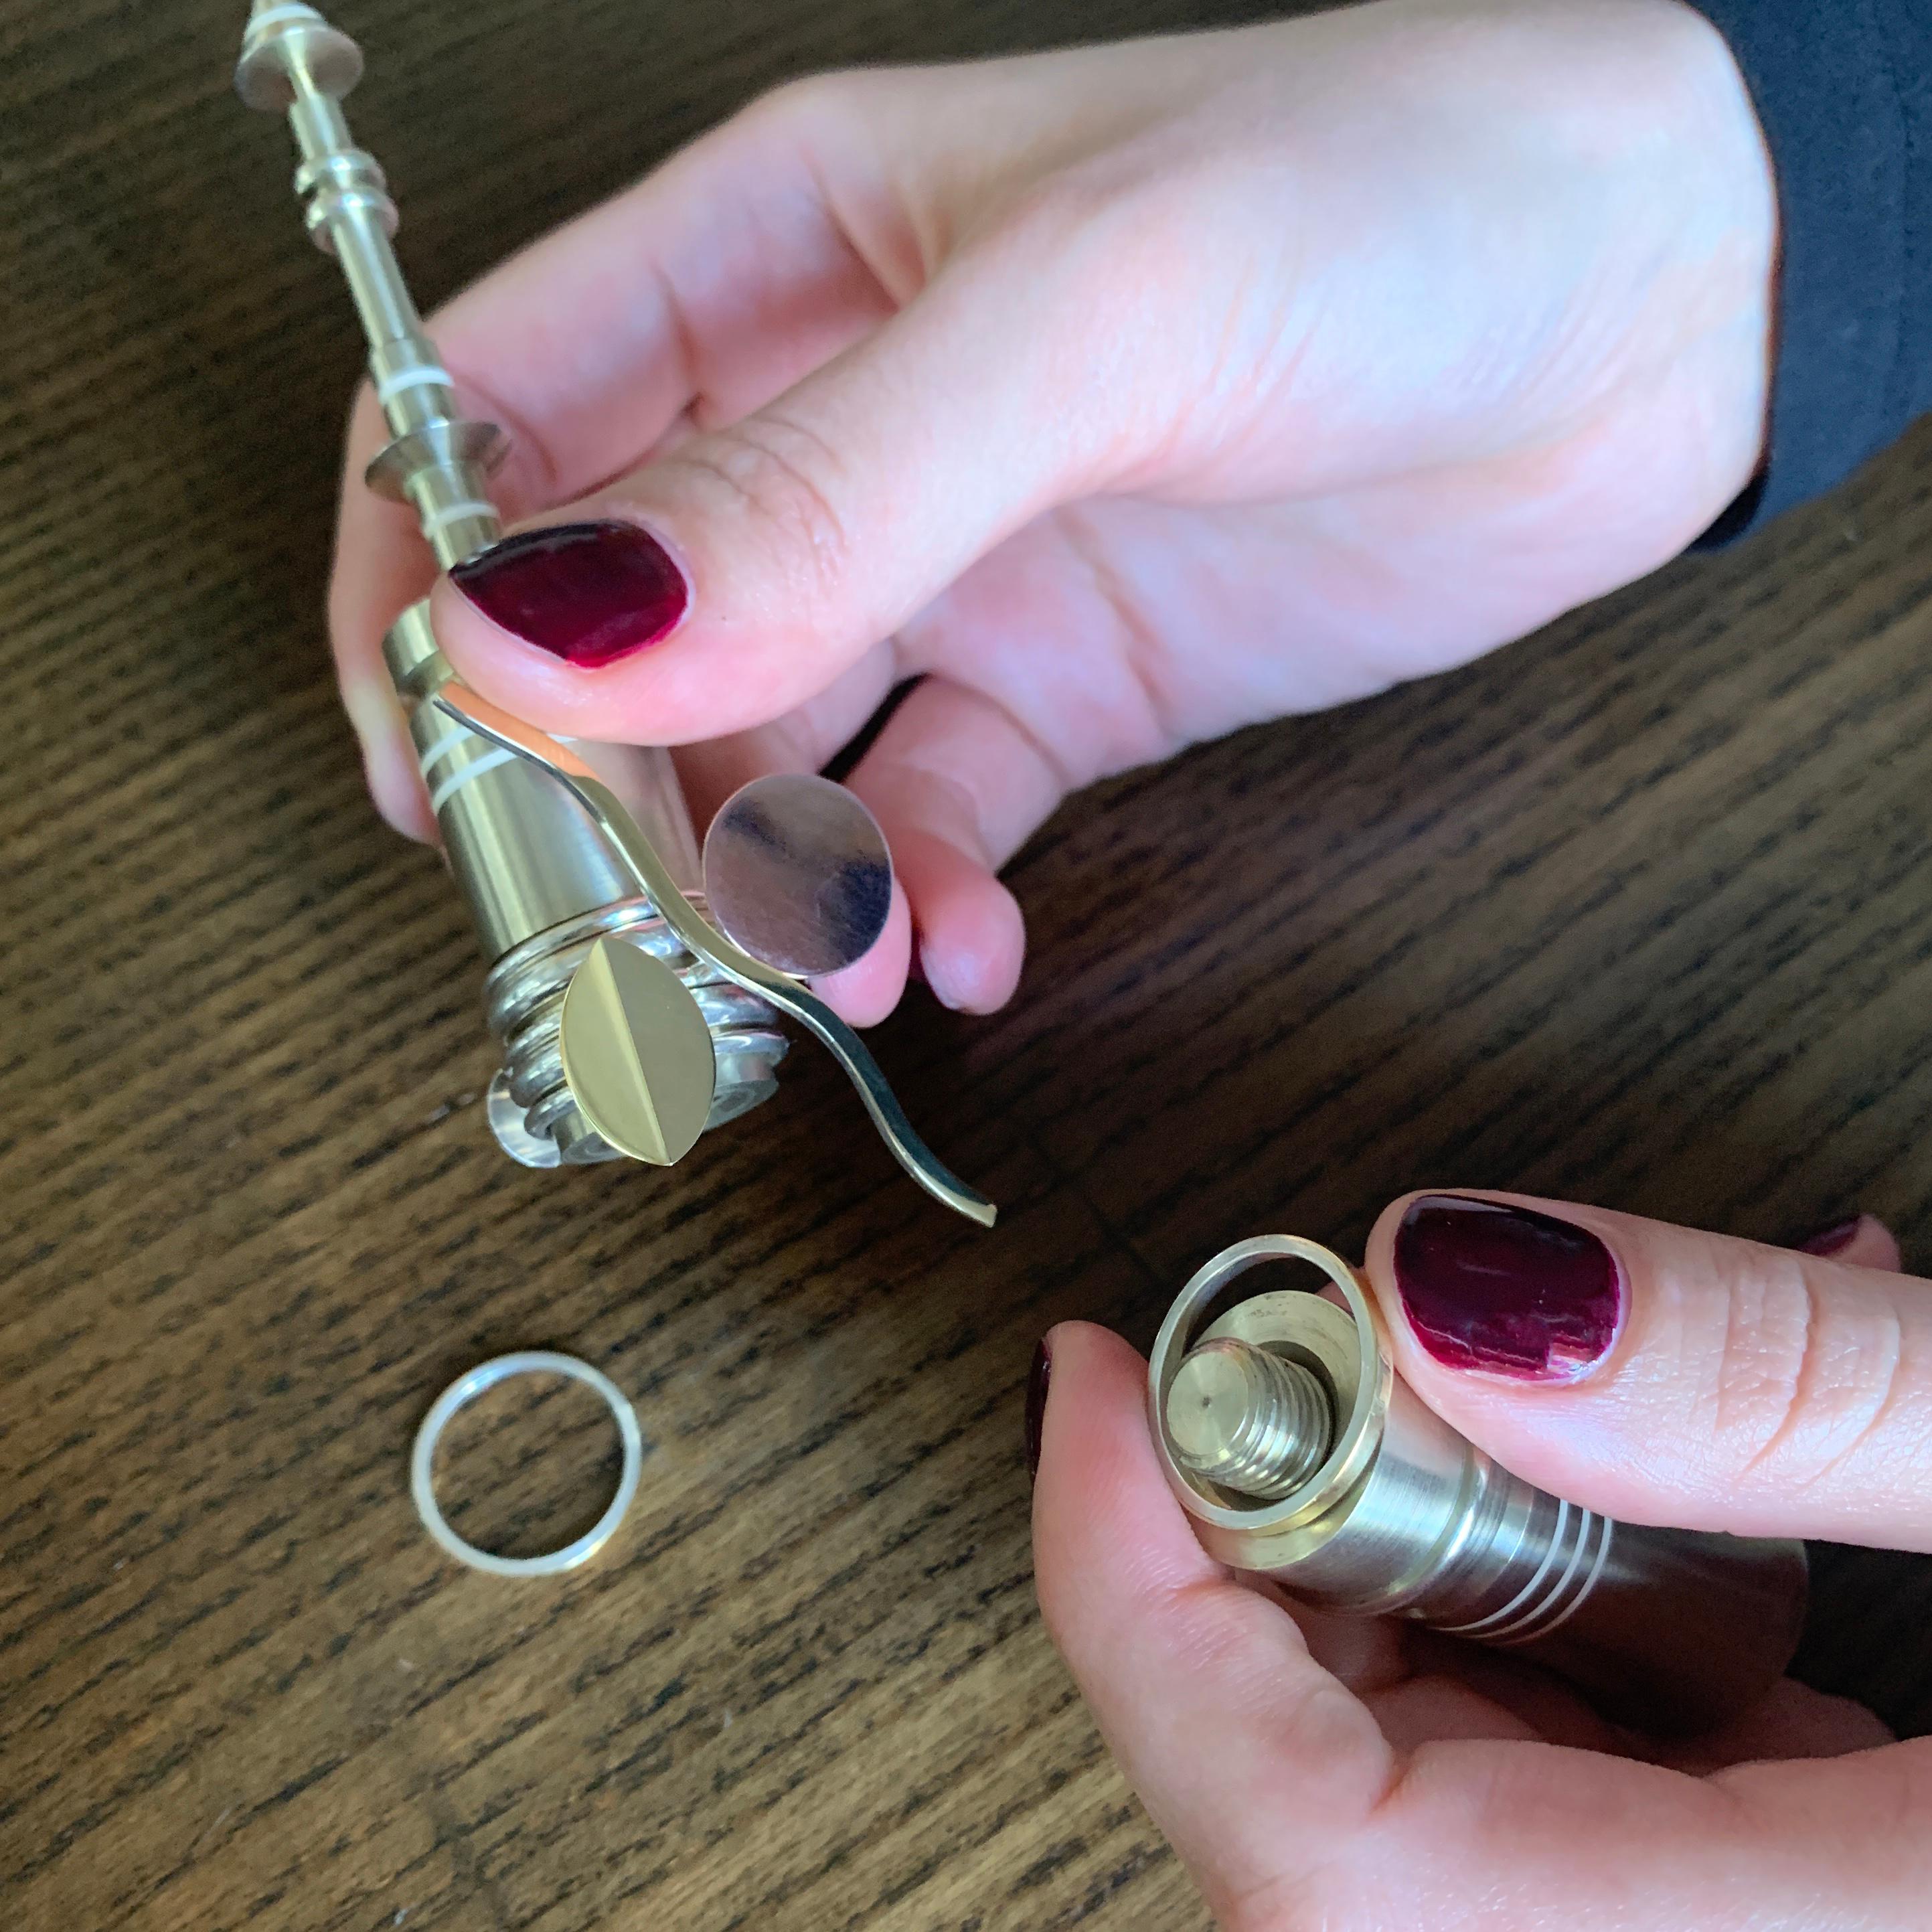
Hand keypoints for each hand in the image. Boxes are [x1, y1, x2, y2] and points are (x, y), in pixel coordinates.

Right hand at [331, 0, 1773, 1022]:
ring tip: (843, 962)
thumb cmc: (1392, 202)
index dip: (432, 594)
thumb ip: (815, 492)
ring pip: (767, 758)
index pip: (497, 422)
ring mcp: (950, 567)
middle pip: (618, 636)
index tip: (439, 768)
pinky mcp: (1066, 684)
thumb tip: (537, 635)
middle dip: (608, 799)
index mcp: (775, 258)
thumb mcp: (1087, 317)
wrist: (1661, 303)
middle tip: (643, 939)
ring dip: (771, 885)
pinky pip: (931, 822)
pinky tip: (969, 950)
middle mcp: (834, 422)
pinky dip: (923, 904)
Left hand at [1031, 1196, 1929, 1928]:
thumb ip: (1789, 1398)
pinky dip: (1540, 1608)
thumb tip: (1448, 1286)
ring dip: (1425, 1546)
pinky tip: (1653, 1493)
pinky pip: (1534, 1777)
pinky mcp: (1715, 1919)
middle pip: (1322, 1788)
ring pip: (1414, 1771)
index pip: (1309, 1854)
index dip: (1143, 1599)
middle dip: (1292, 1525)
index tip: (1096, 1384)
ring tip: (1562, 1397)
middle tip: (1365, 1348)